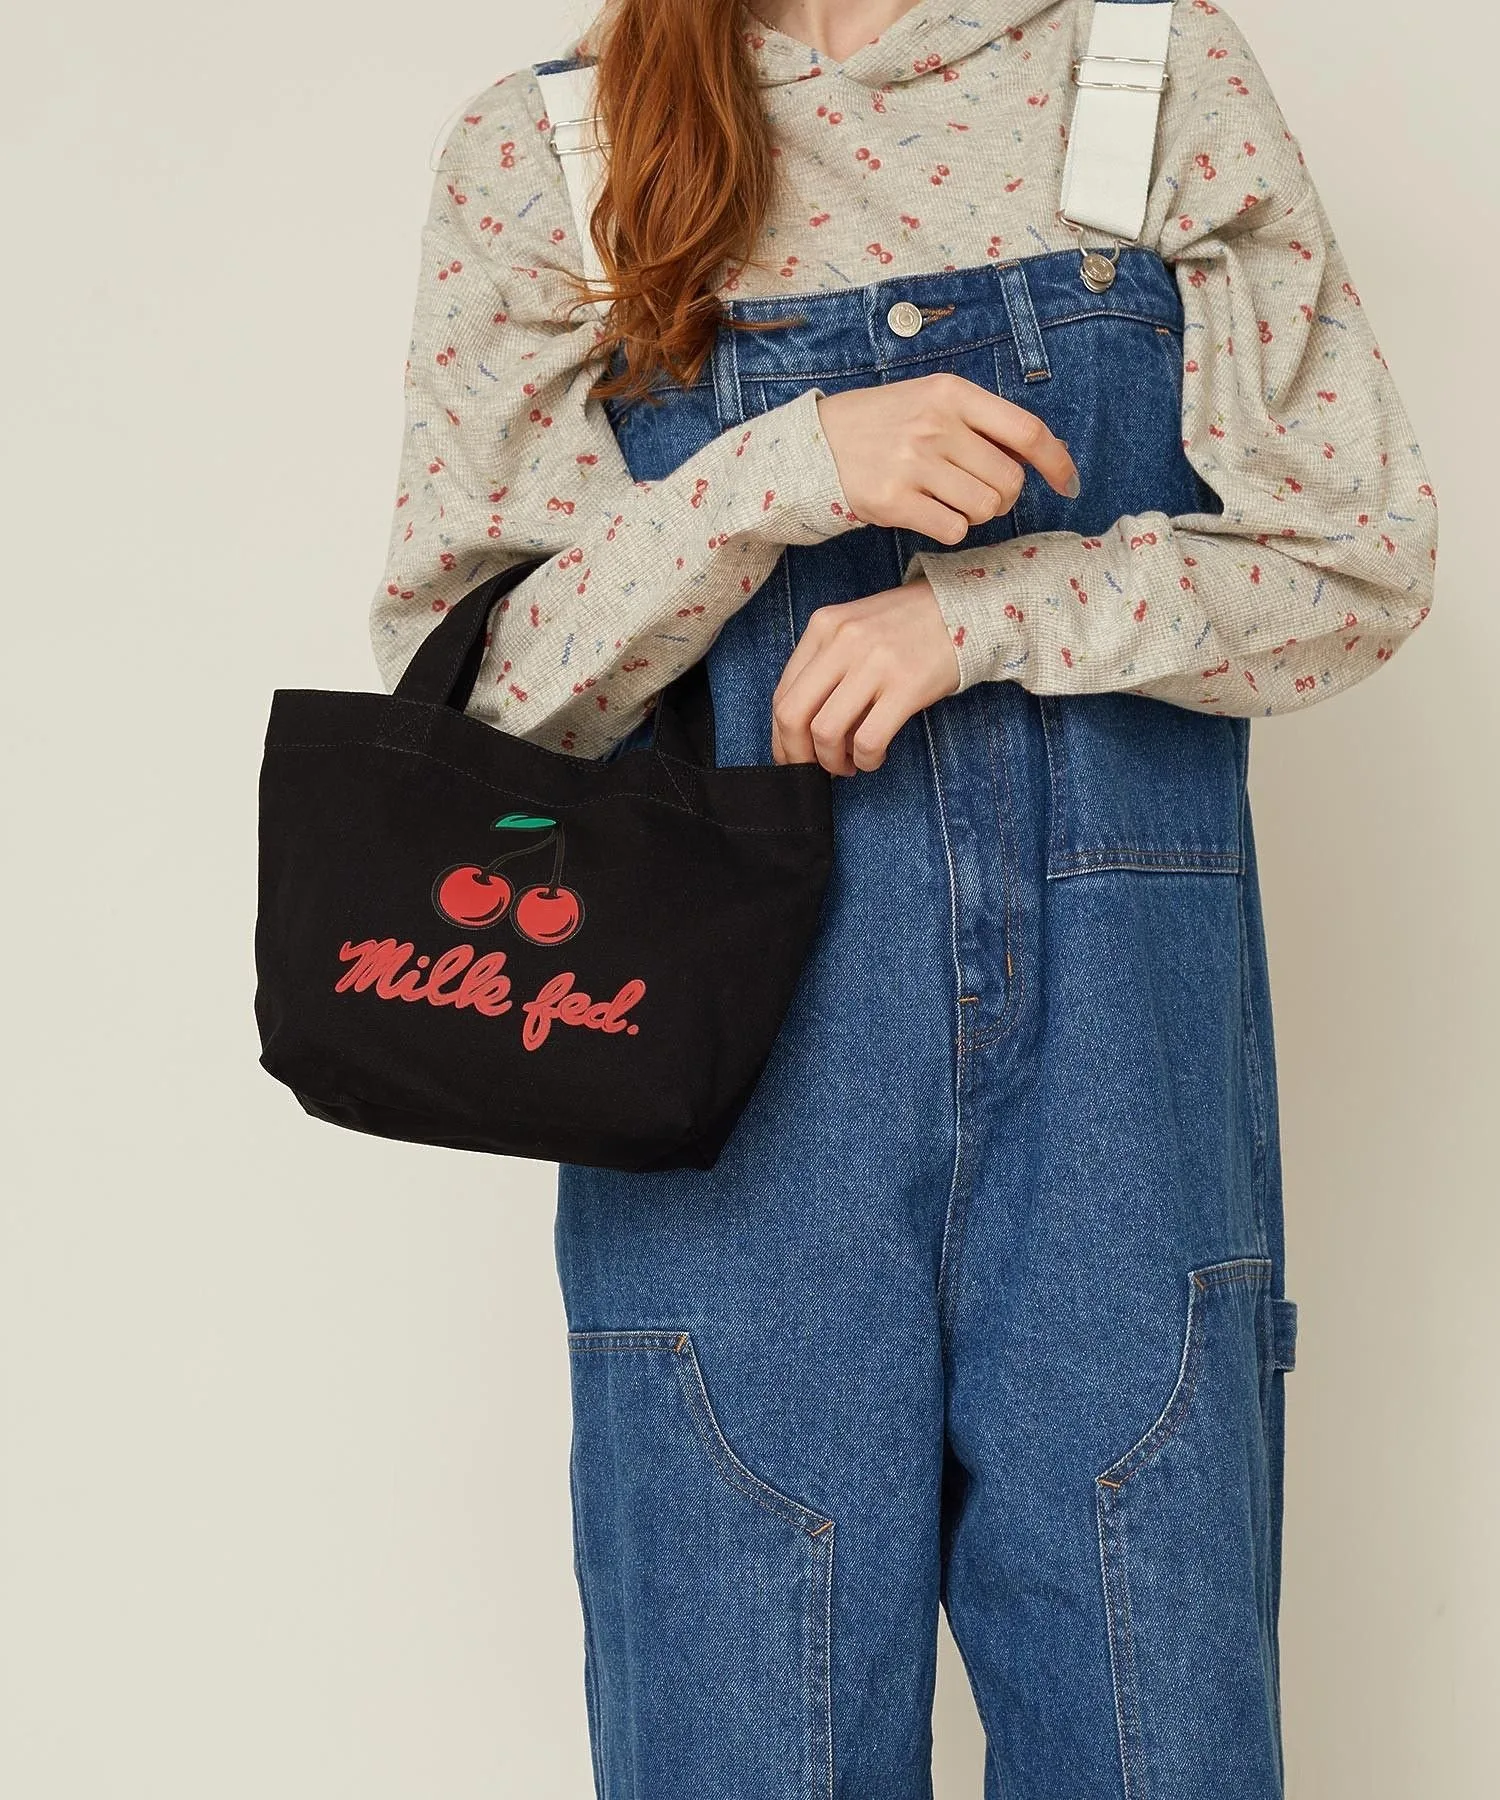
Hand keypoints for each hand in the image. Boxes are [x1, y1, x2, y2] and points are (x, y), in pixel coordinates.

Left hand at [770, 576, 959, 774]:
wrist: (966, 606)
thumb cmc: (908, 625)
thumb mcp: (856, 629)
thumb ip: (826, 666)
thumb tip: (805, 728)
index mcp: (823, 626)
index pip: (782, 693)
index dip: (781, 736)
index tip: (792, 755)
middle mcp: (842, 641)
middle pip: (792, 714)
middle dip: (796, 755)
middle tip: (812, 770)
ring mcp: (874, 663)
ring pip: (825, 732)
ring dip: (831, 762)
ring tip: (847, 764)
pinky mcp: (906, 685)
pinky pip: (868, 740)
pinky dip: (864, 760)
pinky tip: (872, 757)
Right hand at [816, 371, 1078, 541]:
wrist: (815, 444)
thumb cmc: (882, 424)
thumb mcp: (932, 402)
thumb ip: (984, 423)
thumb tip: (1049, 451)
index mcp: (952, 394)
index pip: (1026, 431)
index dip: (1056, 461)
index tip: (1067, 483)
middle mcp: (935, 425)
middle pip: (1009, 480)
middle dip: (1005, 497)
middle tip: (980, 493)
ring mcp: (913, 463)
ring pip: (985, 508)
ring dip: (977, 514)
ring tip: (951, 501)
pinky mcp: (893, 500)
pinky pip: (953, 529)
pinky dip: (950, 528)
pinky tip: (929, 514)